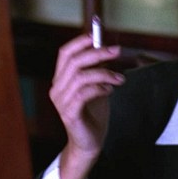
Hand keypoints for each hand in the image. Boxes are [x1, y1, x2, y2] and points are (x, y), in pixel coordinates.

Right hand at [49, 34, 124, 178]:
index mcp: (61, 79)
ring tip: (120, 79)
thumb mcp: (97, 87)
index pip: (65, 53)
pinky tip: (110, 90)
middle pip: (74, 62)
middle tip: (117, 51)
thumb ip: (98, 70)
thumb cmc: (93, 114)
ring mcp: (61, 102)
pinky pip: (84, 94)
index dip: (80, 42)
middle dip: (98, 53)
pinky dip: (100, 88)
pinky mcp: (69, 113)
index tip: (98, 35)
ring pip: (81, 76)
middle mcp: (57, 89)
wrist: (90, 142)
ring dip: (104, 73)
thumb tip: (106, 49)